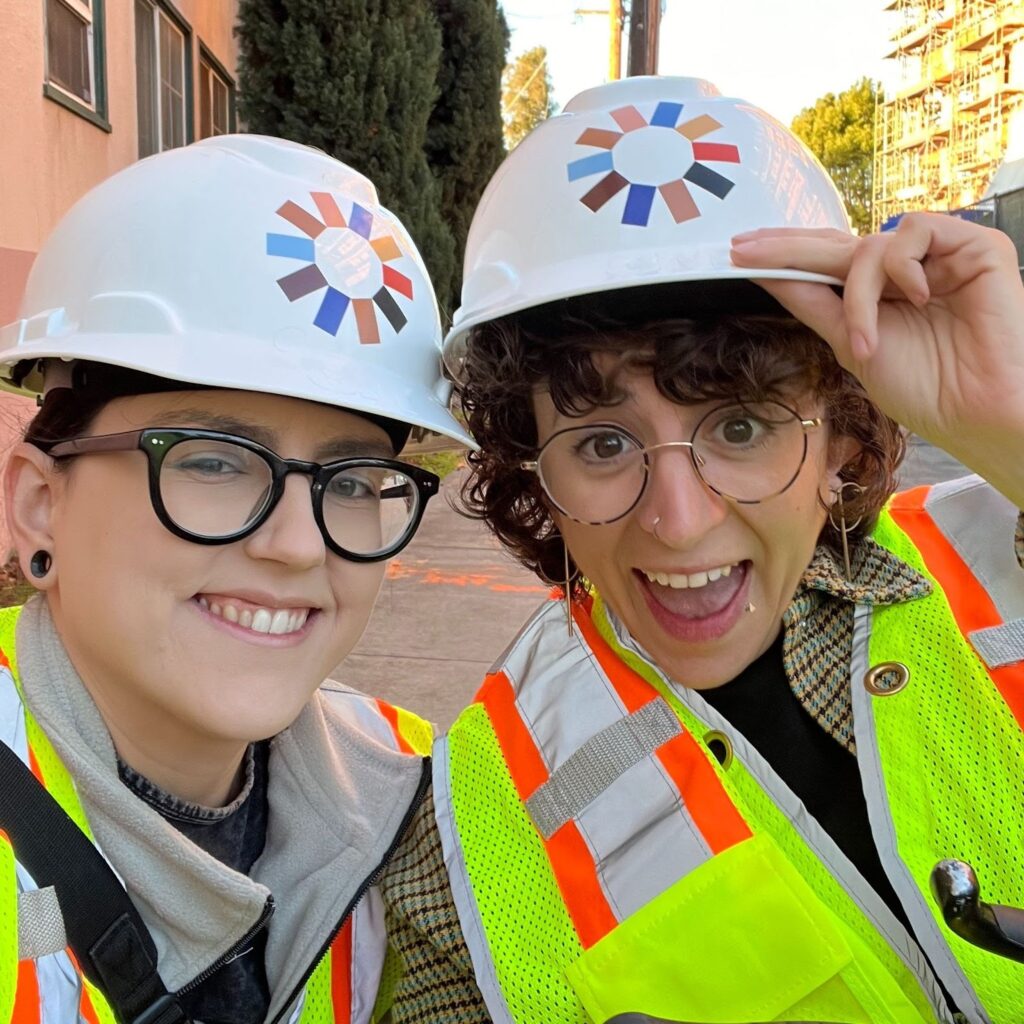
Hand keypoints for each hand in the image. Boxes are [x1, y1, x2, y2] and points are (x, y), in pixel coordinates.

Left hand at [730, 213, 1023, 506]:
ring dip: (857, 295)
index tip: (739, 252)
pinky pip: (915, 232)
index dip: (786, 253)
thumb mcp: (850, 344)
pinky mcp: (975, 247)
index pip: (827, 261)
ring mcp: (940, 256)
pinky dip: (900, 268)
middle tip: (744, 249)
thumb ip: (813, 303)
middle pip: (839, 244)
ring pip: (870, 245)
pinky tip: (913, 298)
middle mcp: (908, 269)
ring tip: (865, 343)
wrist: (975, 410)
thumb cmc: (924, 387)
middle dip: (788, 248)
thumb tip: (768, 273)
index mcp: (881, 293)